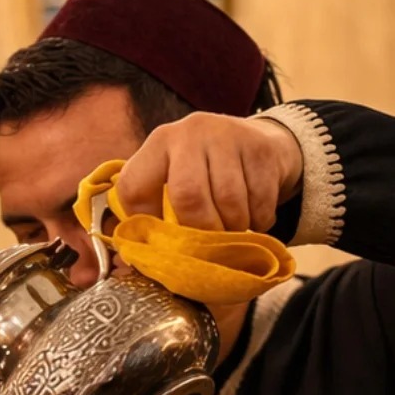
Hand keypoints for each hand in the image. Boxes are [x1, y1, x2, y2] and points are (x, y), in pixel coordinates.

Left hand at [114, 114, 302, 232]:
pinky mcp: (260, 148)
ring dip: (234, 227)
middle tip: (211, 242)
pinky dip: (259, 220)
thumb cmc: (209, 171)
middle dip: (201, 229)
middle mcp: (188, 134)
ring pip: (228, 200)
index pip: (134, 187)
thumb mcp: (177, 177)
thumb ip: (157, 210)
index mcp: (158, 144)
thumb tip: (136, 261)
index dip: (144, 222)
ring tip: (234, 228)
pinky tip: (255, 217)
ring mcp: (226, 136)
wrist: (259, 141)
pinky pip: (259, 200)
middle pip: (188, 196)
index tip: (164, 239)